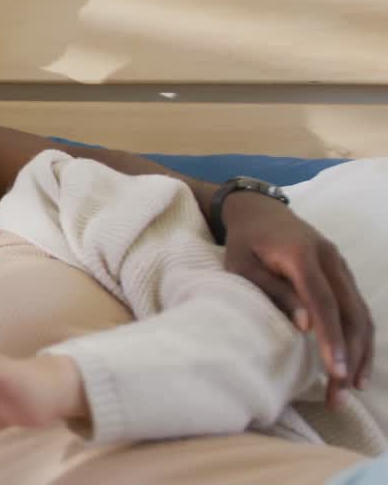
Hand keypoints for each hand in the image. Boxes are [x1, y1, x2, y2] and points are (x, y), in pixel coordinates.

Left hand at [221, 192, 374, 403]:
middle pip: (350, 312)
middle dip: (350, 355)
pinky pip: (358, 308)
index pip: (324, 301)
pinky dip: (360, 337)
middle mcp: (330, 259)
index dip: (332, 337)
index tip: (336, 371)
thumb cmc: (244, 242)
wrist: (259, 210)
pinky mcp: (343, 274)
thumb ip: (272, 291)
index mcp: (302, 255)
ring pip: (361, 313)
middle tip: (340, 392)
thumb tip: (304, 325)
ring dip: (360, 352)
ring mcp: (341, 266)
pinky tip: (356, 363)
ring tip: (352, 388)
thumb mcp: (242, 265)